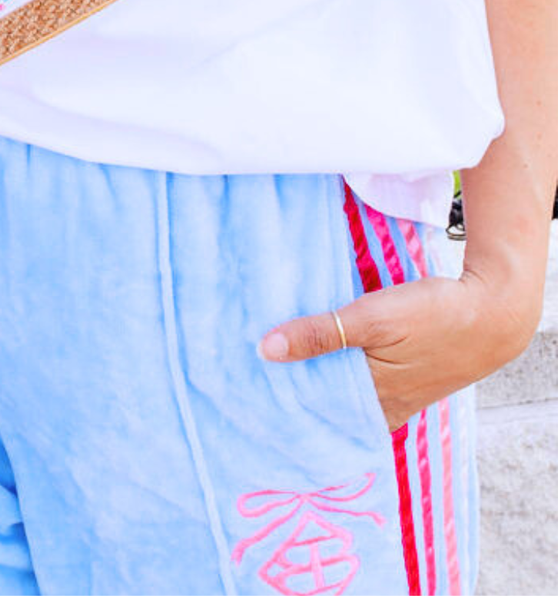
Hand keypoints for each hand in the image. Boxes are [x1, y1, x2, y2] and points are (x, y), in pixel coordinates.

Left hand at [258, 266, 537, 431]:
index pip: (310, 414)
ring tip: (262, 360)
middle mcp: (378, 407)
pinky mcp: (398, 378)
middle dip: (285, 391)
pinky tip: (307, 349)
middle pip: (320, 404)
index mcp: (370, 402)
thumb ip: (321, 334)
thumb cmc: (433, 315)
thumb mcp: (373, 319)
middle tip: (238, 376)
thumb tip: (266, 351)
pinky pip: (355, 380)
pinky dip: (331, 367)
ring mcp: (390, 395)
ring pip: (337, 391)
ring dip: (308, 375)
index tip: (237, 394)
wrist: (490, 312)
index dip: (276, 403)